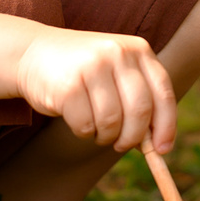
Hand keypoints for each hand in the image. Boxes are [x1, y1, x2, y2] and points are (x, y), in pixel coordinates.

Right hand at [15, 28, 177, 152]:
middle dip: (133, 137)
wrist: (33, 53)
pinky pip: (85, 126)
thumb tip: (158, 146)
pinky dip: (83, 132)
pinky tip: (76, 119)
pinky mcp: (68, 85)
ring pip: (112, 122)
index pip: (163, 93)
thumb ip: (139, 101)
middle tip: (120, 145)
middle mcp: (118, 53)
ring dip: (104, 136)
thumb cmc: (83, 72)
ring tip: (95, 126)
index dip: (166, 126)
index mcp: (138, 49)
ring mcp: (92, 66)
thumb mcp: (117, 75)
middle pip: (140, 111)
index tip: (162, 150)